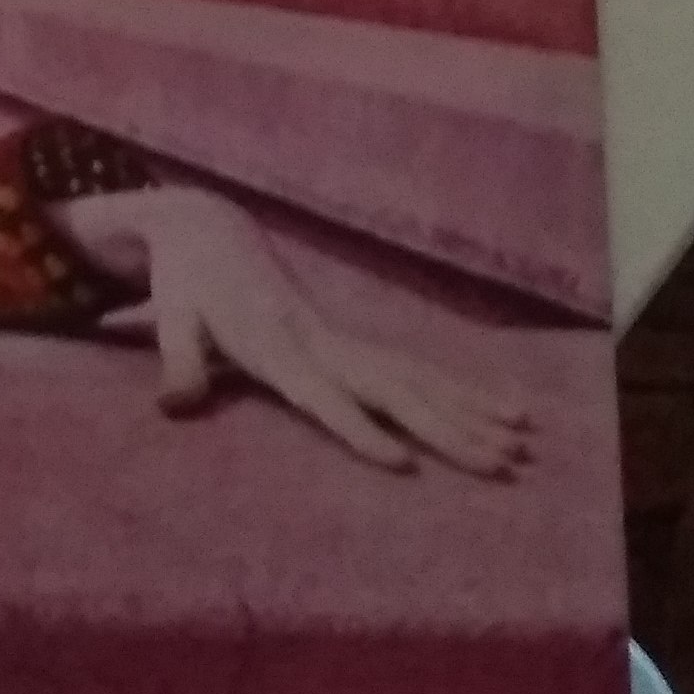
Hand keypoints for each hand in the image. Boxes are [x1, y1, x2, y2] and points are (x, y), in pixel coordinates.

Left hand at [56, 186, 533, 479]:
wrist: (209, 228)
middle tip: (502, 464)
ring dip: (470, 412)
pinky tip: (504, 409)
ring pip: (417, 379)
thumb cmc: (186, 281)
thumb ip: (177, 362)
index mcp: (277, 344)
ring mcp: (342, 339)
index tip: (400, 465)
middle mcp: (321, 342)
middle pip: (394, 391)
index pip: (323, 397)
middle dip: (448, 429)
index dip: (357, 430)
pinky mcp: (351, 341)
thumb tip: (174, 408)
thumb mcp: (170, 317)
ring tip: (522, 444)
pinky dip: (461, 389)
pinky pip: (415, 369)